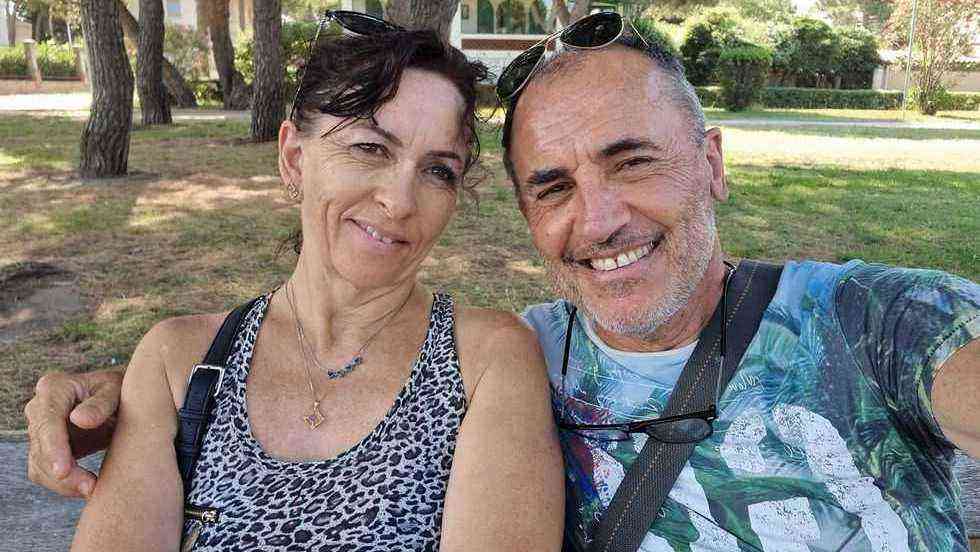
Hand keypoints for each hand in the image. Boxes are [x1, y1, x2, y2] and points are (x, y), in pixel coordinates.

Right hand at [24, 369, 122, 498]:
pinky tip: (87, 488)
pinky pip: (46, 473)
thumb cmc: (120, 390)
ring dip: (63, 483)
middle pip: (40, 447)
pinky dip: (64, 485)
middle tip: (89, 488)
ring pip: (39, 465)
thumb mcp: (117, 389)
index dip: (54, 448)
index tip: (63, 470)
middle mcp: (40, 408)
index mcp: (54, 388)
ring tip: (93, 490)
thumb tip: (79, 420)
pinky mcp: (46, 449)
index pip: (47, 421)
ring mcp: (41, 430)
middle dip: (61, 472)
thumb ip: (101, 403)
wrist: (121, 400)